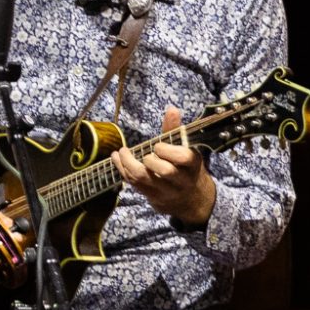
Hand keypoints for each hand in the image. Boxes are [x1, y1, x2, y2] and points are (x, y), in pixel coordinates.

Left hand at [114, 106, 215, 225]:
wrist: (192, 200)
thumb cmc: (186, 168)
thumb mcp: (186, 150)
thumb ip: (176, 131)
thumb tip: (172, 109)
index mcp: (192, 165)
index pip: (184, 158)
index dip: (168, 150)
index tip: (158, 146)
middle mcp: (181, 180)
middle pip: (166, 171)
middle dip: (150, 159)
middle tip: (145, 153)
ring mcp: (167, 191)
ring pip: (146, 179)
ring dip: (128, 164)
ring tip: (121, 152)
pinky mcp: (153, 197)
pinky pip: (135, 184)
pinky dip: (123, 170)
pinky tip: (117, 159)